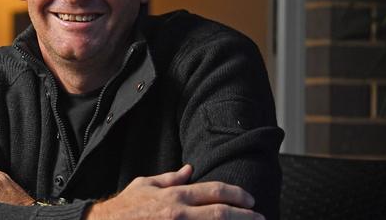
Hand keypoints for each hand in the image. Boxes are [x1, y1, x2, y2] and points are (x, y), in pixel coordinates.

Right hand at [86, 164, 263, 219]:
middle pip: (220, 212)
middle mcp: (179, 213)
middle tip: (261, 217)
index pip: (214, 191)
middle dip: (245, 215)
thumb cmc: (124, 208)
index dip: (236, 194)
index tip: (250, 200)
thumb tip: (190, 170)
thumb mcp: (145, 185)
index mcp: (174, 195)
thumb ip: (170, 178)